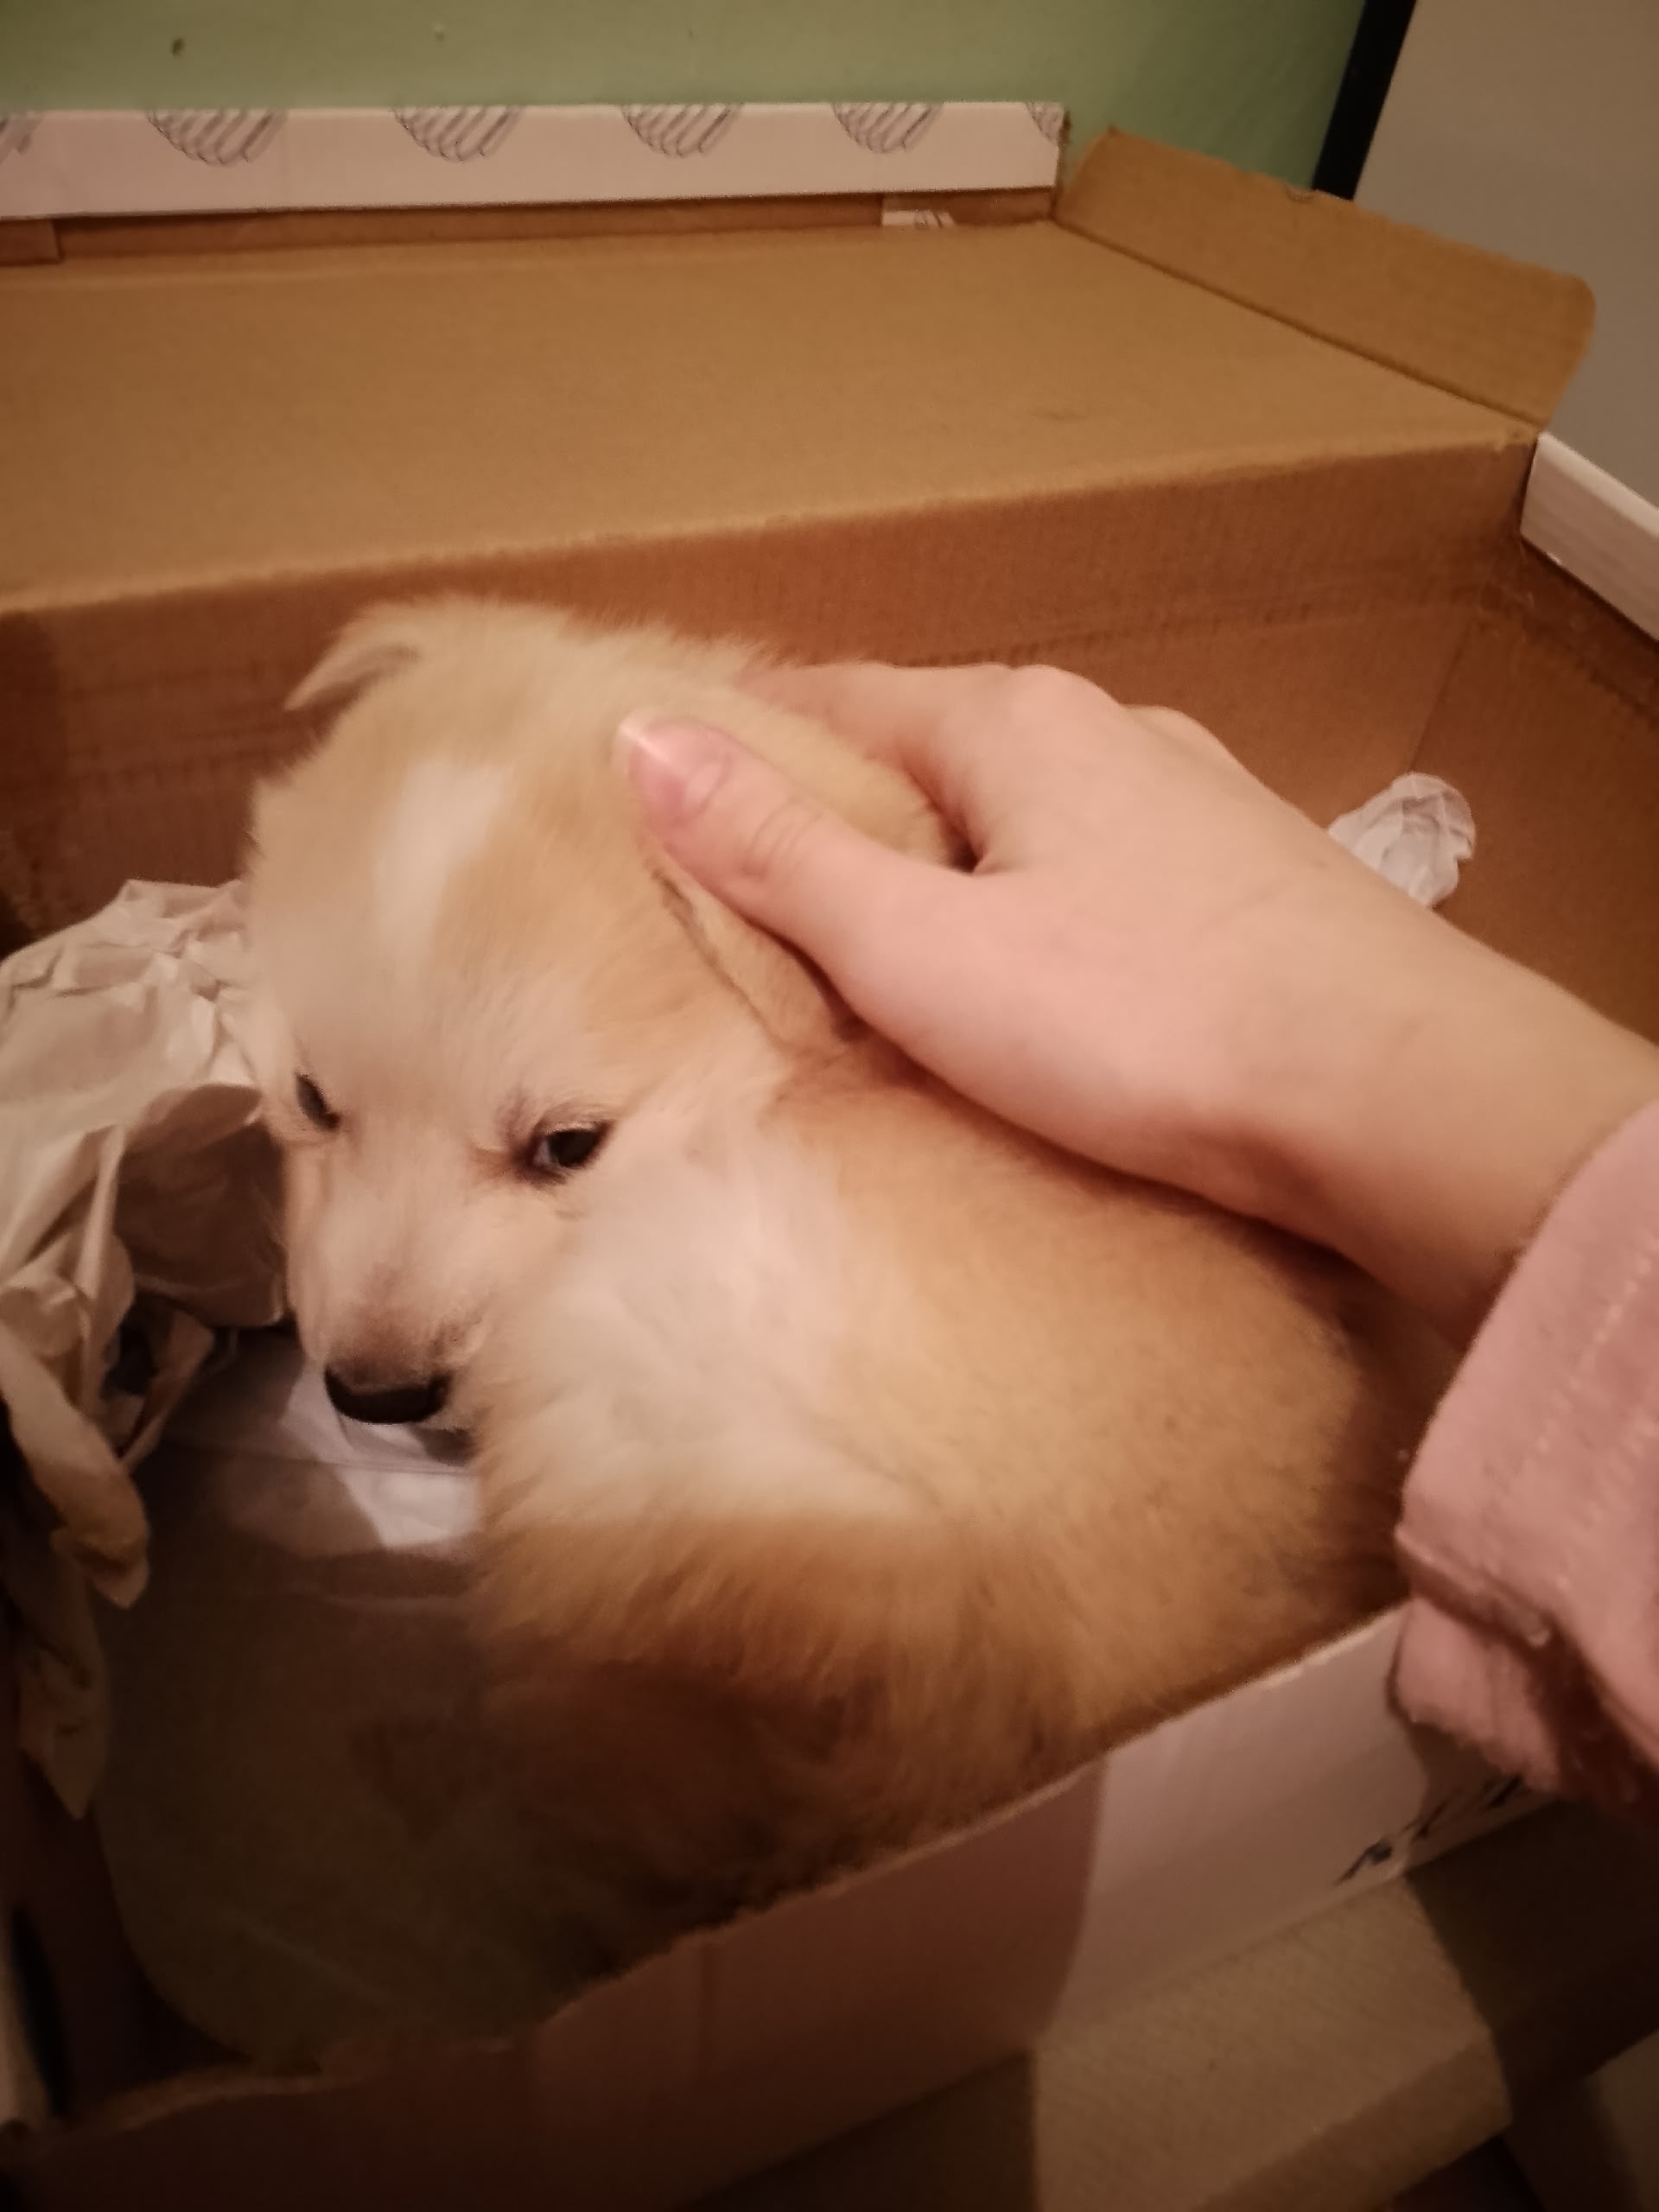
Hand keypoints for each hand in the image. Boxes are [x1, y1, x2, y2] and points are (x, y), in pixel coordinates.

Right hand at [619, 663, 1658, 1341]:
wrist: (1400, 1099)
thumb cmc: (1146, 1025)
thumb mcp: (921, 951)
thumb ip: (780, 851)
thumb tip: (642, 735)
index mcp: (1012, 722)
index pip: (829, 698)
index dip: (737, 743)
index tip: (663, 799)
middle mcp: (1109, 732)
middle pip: (929, 754)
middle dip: (842, 816)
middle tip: (754, 905)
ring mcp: (1195, 804)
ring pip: (1023, 817)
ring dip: (948, 869)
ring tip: (885, 959)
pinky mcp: (1253, 886)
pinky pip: (1099, 875)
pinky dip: (1037, 910)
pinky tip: (1036, 985)